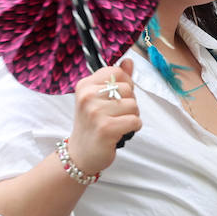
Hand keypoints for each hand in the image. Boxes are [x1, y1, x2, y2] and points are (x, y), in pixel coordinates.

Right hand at [64, 59, 140, 177]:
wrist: (81, 154)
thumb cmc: (93, 124)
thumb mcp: (99, 99)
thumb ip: (115, 80)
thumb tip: (128, 62)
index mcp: (85, 85)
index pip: (118, 72)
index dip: (125, 84)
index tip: (116, 97)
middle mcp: (88, 96)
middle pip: (128, 89)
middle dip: (129, 102)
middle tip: (115, 114)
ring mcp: (96, 112)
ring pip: (134, 106)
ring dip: (132, 116)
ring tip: (117, 123)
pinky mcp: (106, 128)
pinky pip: (135, 121)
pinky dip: (134, 127)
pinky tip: (121, 132)